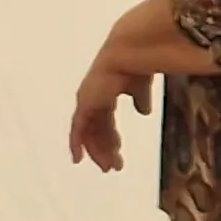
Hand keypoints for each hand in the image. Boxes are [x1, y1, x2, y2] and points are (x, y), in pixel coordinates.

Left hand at [68, 56, 151, 172]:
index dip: (110, 136)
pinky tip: (77, 159)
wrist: (130, 53)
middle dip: (106, 147)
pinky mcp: (84, 105)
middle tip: (114, 166)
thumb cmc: (140, 62)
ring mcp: (88, 100)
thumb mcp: (141, 84)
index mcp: (108, 89)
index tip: (118, 151)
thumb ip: (140, 97)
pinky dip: (76, 144)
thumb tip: (144, 111)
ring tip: (108, 168)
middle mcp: (95, 96)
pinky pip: (77, 129)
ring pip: (89, 132)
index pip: (105, 117)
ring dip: (98, 150)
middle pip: (97, 128)